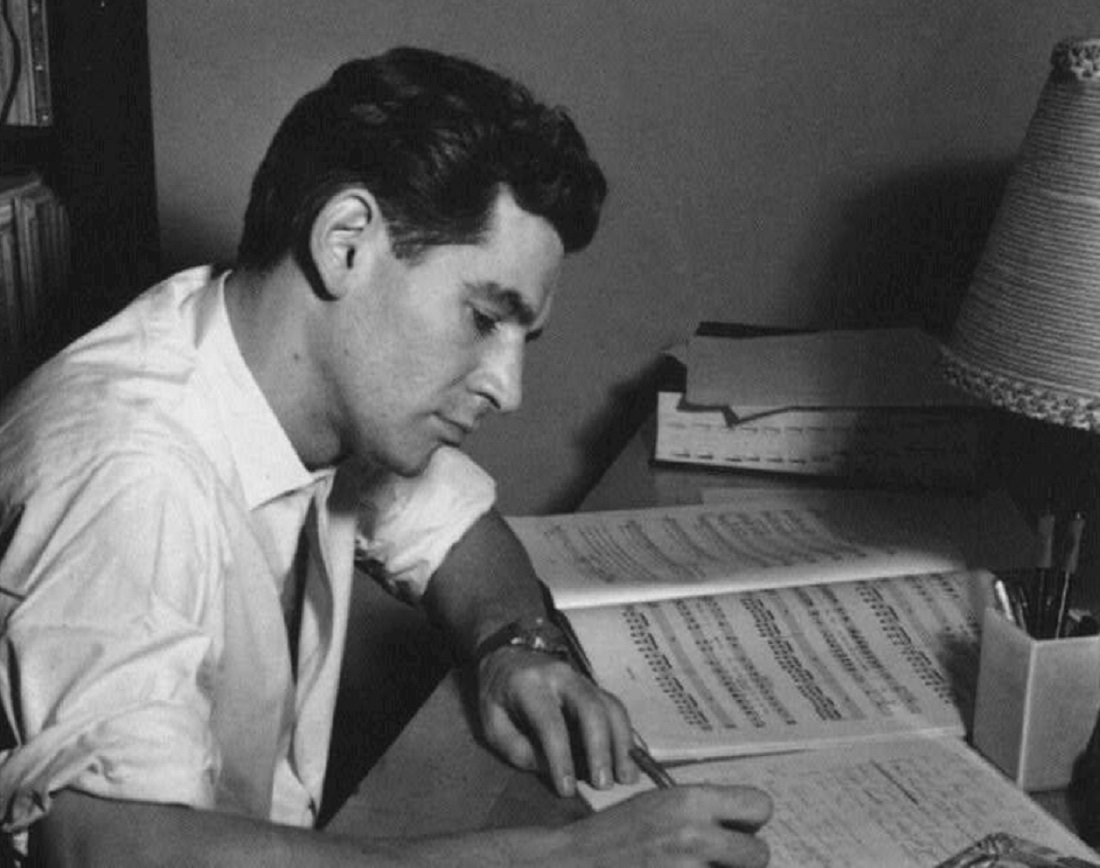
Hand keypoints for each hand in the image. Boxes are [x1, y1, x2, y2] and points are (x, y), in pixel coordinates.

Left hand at [476, 646, 637, 795]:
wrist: (508, 655)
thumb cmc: (498, 694)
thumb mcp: (493, 723)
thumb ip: (519, 749)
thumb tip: (553, 770)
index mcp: (529, 684)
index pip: (550, 722)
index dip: (561, 758)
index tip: (567, 789)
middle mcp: (561, 676)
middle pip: (590, 708)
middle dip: (601, 748)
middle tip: (604, 784)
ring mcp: (581, 679)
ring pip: (610, 706)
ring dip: (622, 743)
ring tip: (627, 777)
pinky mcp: (594, 687)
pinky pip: (615, 708)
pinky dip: (626, 735)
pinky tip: (632, 758)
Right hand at [557, 785, 771, 867]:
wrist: (577, 864)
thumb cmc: (614, 835)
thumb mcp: (657, 803)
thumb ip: (701, 809)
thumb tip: (744, 822)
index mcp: (689, 801)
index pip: (760, 805)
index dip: (751, 819)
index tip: (739, 827)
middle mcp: (695, 835)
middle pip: (760, 853)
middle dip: (743, 858)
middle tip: (719, 857)